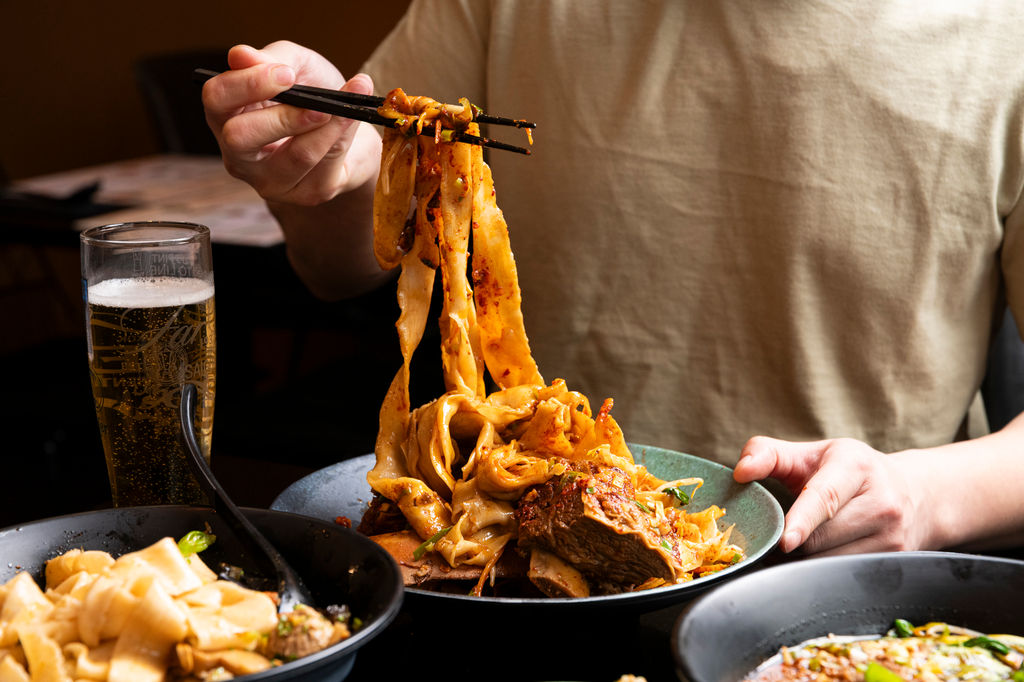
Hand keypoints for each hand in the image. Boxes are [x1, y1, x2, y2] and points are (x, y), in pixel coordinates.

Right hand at [201, 41, 380, 204]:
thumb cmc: (313, 91)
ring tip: (347, 102)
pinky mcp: (305, 194)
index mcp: (226, 116)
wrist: (351, 125)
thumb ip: (271, 59)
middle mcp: (239, 155)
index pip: (216, 100)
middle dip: (283, 117)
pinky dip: (343, 134)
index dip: (247, 84)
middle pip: (240, 138)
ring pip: (296, 156)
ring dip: (325, 125)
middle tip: (316, 102)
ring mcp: (270, 181)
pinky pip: (326, 164)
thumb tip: (240, 54)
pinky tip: (354, 115)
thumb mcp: (295, 64)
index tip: (286, 74)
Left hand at [733, 436, 929, 556]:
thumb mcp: (812, 454)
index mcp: (855, 467)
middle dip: (792, 540)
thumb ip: (769, 455)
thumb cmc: (851, 472)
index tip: (785, 540)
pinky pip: (844, 575)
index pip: (825, 497)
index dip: (802, 520)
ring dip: (805, 559)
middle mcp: (881, 502)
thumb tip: (740, 471)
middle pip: (821, 537)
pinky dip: (822, 570)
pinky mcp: (895, 561)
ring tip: (800, 543)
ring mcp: (893, 536)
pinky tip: (819, 556)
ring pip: (830, 561)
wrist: (918, 495)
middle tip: (776, 535)